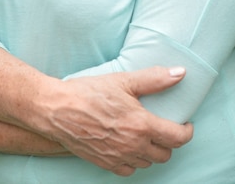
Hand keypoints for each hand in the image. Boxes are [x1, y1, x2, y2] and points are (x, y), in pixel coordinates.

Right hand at [40, 67, 193, 175]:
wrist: (56, 109)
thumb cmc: (88, 92)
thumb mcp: (122, 80)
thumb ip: (154, 79)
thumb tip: (179, 73)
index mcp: (141, 125)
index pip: (177, 137)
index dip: (186, 131)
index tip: (185, 123)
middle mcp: (133, 145)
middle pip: (165, 153)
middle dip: (168, 141)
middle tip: (162, 126)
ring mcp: (119, 157)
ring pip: (148, 163)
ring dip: (151, 151)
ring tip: (144, 135)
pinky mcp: (105, 164)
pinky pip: (129, 170)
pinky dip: (133, 160)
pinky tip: (127, 146)